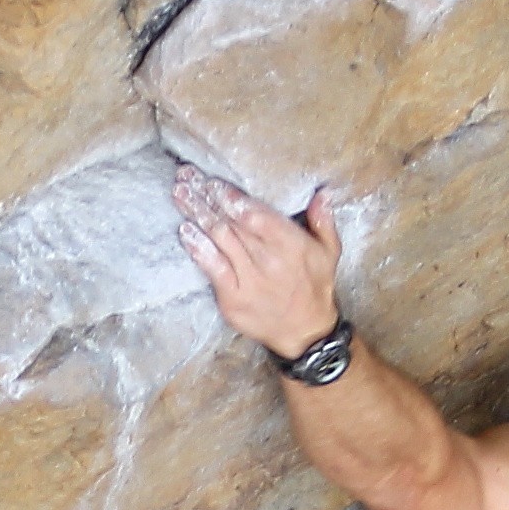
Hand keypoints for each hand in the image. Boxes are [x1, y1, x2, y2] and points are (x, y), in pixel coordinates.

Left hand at [176, 167, 341, 357]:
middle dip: (206, 197)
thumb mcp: (329, 252)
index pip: (255, 214)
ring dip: (196, 214)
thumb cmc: (315, 287)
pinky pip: (211, 268)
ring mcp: (248, 279)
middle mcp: (268, 259)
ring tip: (180, 193)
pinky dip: (197, 248)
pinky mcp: (232, 297)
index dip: (231, 196)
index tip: (213, 181)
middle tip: (186, 177)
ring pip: (218, 239)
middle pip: (231, 222)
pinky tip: (185, 231)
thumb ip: (323, 221)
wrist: (305, 332)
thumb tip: (324, 193)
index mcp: (291, 244)